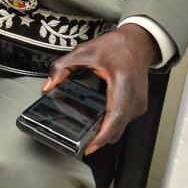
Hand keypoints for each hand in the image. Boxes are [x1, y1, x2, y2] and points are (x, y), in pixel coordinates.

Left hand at [44, 23, 159, 155]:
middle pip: (117, 128)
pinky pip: (124, 121)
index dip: (102, 135)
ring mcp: (139, 103)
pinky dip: (111, 125)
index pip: (114, 116)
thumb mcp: (83, 52)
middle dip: (100, 139)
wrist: (138, 42)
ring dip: (105, 132)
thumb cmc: (115, 46)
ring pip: (121, 127)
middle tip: (80, 143)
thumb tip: (48, 86)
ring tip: (87, 134)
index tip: (89, 146)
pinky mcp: (139, 105)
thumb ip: (61, 67)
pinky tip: (98, 123)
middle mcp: (134, 97)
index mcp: (122, 83)